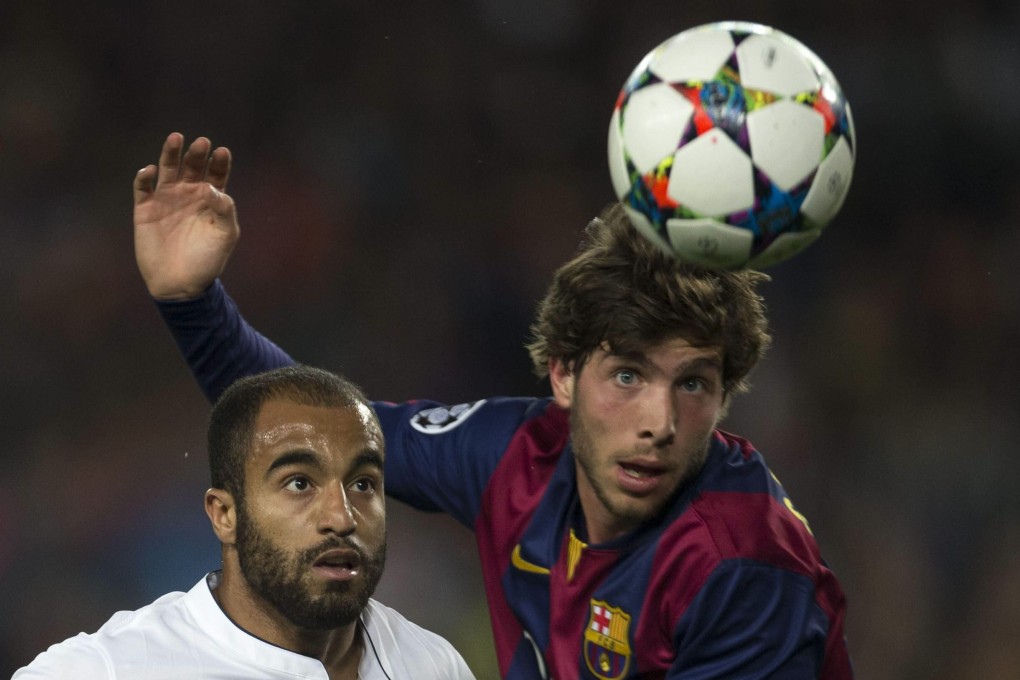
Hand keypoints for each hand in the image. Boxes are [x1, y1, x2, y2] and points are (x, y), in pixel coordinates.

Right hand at [133, 132, 239, 299]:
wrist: (181, 284)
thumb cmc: (208, 260)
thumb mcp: (225, 236)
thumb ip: (225, 210)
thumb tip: (212, 187)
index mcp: (210, 199)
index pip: (216, 174)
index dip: (219, 162)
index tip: (222, 152)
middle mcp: (188, 194)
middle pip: (192, 166)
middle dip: (197, 154)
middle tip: (202, 143)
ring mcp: (166, 200)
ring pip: (167, 169)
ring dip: (170, 153)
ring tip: (176, 138)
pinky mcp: (145, 209)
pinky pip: (142, 188)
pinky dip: (144, 177)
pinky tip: (150, 171)